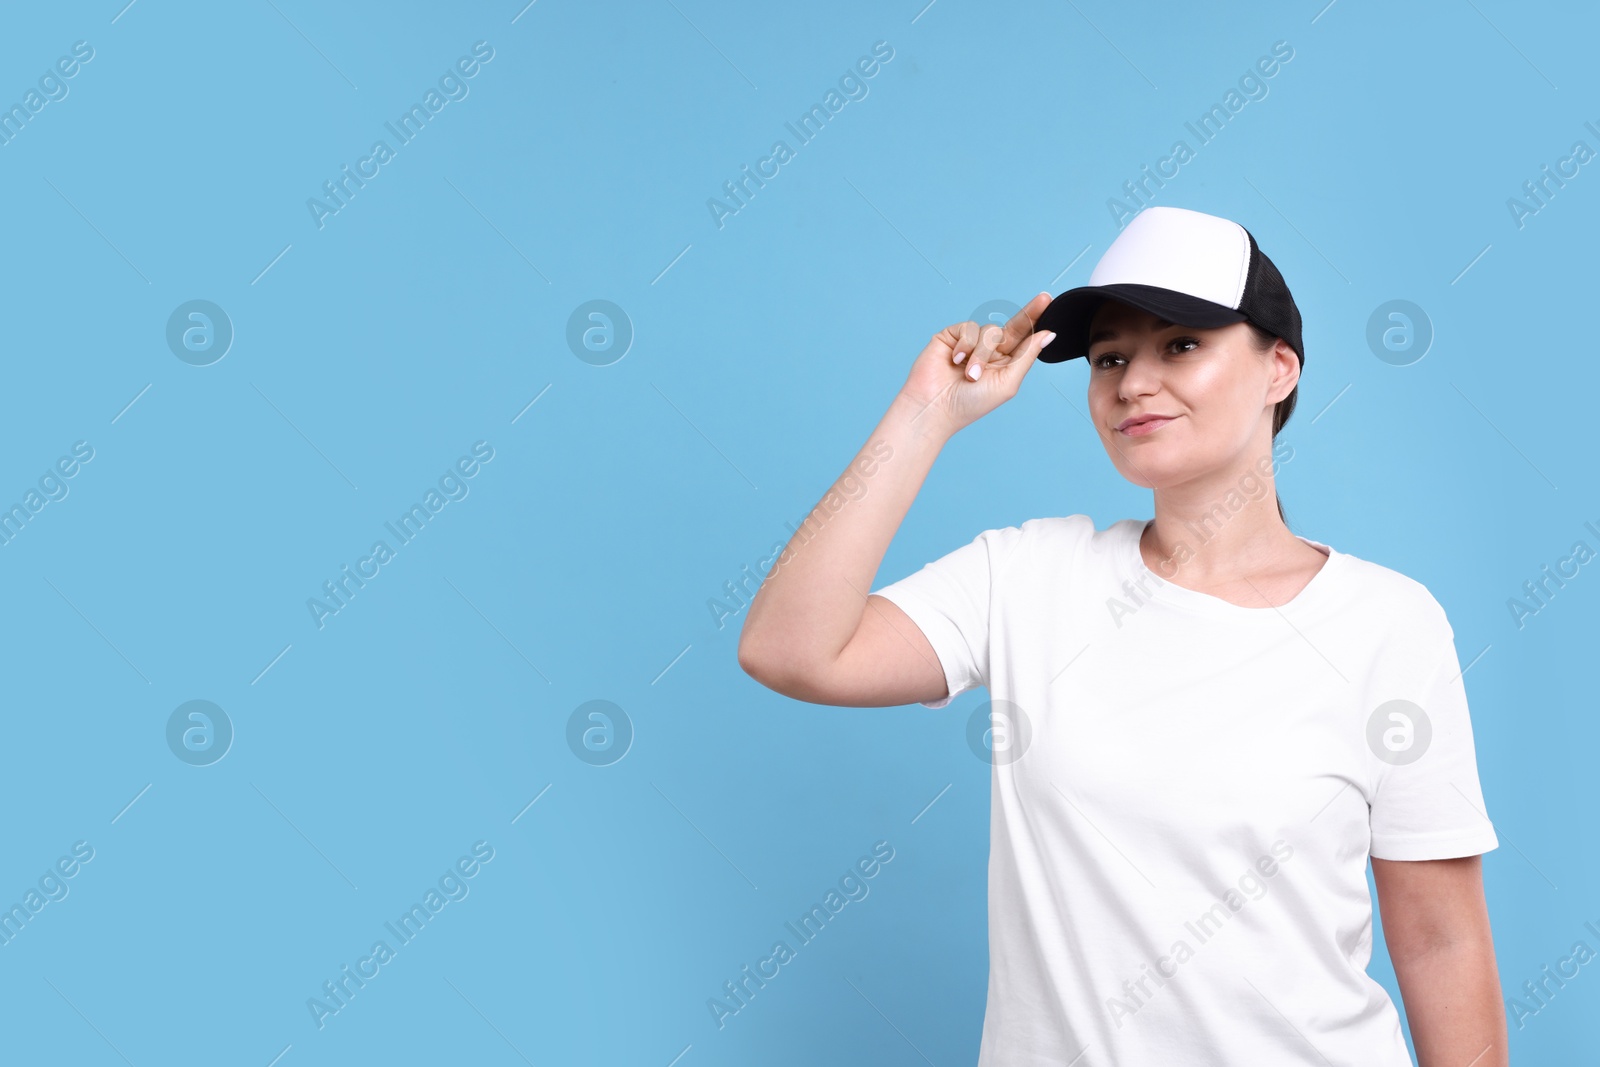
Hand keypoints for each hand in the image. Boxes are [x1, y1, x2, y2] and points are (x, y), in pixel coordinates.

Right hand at [898, 292, 1055, 436]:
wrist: (934, 406)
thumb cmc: (970, 403)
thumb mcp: (1007, 382)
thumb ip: (1027, 356)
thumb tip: (1048, 334)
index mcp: (1005, 364)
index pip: (1024, 339)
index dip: (1036, 320)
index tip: (1049, 302)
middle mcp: (990, 351)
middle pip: (1013, 326)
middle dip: (1029, 313)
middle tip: (1044, 299)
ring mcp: (971, 343)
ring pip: (990, 330)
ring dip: (982, 353)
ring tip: (970, 374)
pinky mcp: (952, 336)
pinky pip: (969, 328)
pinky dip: (965, 345)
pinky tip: (956, 360)